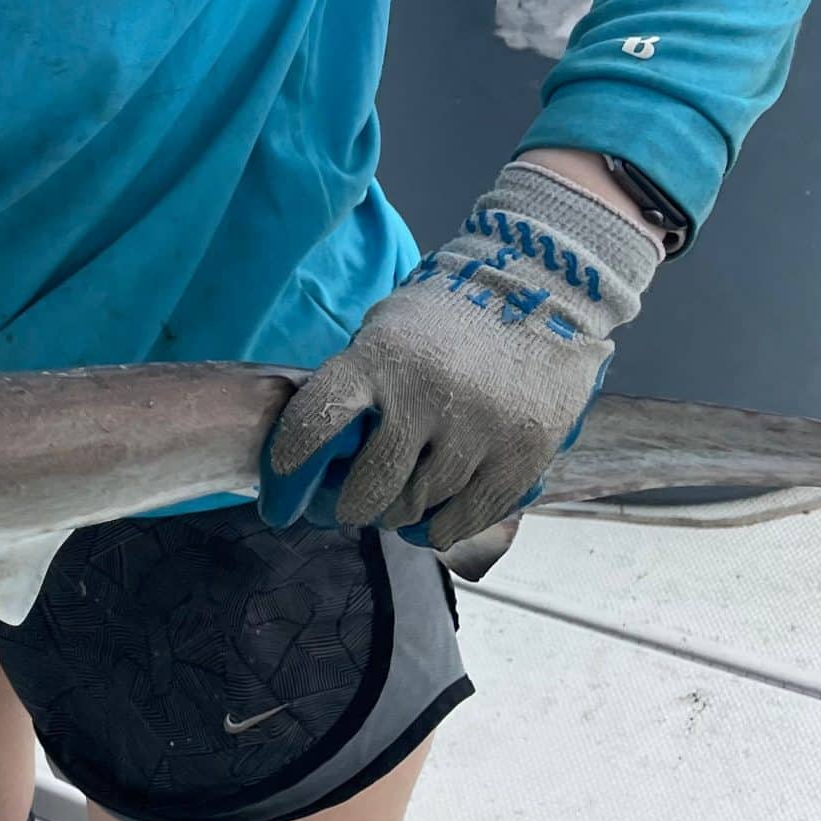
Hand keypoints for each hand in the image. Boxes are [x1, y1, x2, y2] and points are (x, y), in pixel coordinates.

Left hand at [259, 161, 659, 548]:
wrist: (538, 291)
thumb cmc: (447, 315)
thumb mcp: (388, 328)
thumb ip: (360, 378)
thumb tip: (326, 443)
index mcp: (379, 358)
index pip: (318, 417)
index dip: (293, 457)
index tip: (281, 481)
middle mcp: (424, 397)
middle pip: (371, 483)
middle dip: (352, 505)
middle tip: (347, 508)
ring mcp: (476, 429)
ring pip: (420, 504)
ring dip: (398, 516)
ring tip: (391, 511)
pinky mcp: (520, 455)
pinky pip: (469, 515)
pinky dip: (441, 530)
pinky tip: (428, 527)